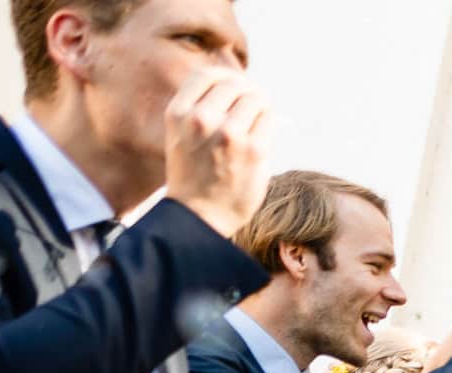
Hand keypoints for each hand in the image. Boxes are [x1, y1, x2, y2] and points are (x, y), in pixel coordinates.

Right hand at [163, 69, 272, 237]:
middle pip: (234, 84)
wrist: (200, 217)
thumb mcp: (181, 136)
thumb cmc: (194, 176)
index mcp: (179, 113)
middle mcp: (202, 119)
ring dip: (262, 106)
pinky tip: (266, 132)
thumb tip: (236, 88)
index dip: (225, 77)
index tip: (235, 87)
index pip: (206, 75)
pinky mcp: (255, 150)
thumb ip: (199, 110)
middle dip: (247, 92)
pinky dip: (271, 122)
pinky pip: (271, 119)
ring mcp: (229, 134)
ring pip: (255, 99)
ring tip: (260, 119)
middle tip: (255, 104)